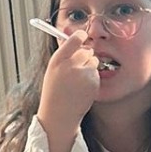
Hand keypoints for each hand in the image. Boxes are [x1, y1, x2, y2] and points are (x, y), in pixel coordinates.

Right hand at [35, 29, 100, 151]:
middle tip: (78, 69)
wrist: (58, 116)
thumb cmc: (54, 93)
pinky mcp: (92, 82)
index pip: (73, 40)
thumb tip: (74, 36)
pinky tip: (83, 90)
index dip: (80, 36)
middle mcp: (70, 65)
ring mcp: (82, 74)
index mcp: (57, 61)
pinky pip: (96, 74)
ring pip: (93, 62)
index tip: (82, 35)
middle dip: (85, 57)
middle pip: (86, 51)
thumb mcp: (53, 71)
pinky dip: (92, 80)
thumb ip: (64, 55)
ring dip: (89, 69)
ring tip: (78, 83)